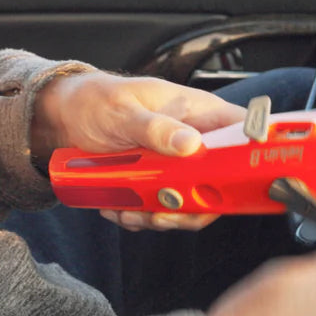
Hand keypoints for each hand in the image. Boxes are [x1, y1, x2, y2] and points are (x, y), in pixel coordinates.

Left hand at [31, 72, 244, 230]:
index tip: (234, 184)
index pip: (242, 132)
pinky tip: (118, 209)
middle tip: (162, 211)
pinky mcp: (158, 183)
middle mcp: (194, 141)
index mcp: (198, 113)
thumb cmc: (97, 99)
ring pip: (190, 203)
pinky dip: (140, 216)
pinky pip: (162, 208)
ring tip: (129, 210)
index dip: (250, 158)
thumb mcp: (124, 111)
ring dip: (161, 215)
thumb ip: (156, 128)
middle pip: (219, 182)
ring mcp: (177, 165)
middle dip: (192, 205)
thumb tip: (191, 144)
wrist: (65, 117)